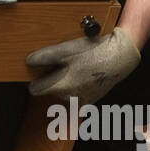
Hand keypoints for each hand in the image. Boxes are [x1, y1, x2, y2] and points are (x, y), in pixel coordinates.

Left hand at [26, 26, 140, 103]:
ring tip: (75, 69)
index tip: (39, 72)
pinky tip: (83, 77)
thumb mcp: (65, 50)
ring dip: (66, 84)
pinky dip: (77, 89)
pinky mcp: (93, 99)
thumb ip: (44, 57)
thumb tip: (29, 62)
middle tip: (61, 66)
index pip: (36, 90)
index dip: (35, 79)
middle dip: (52, 80)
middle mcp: (71, 98)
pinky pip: (78, 98)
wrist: (120, 57)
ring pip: (64, 94)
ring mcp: (83, 100)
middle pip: (51, 91)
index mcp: (62, 87)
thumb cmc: (93, 52)